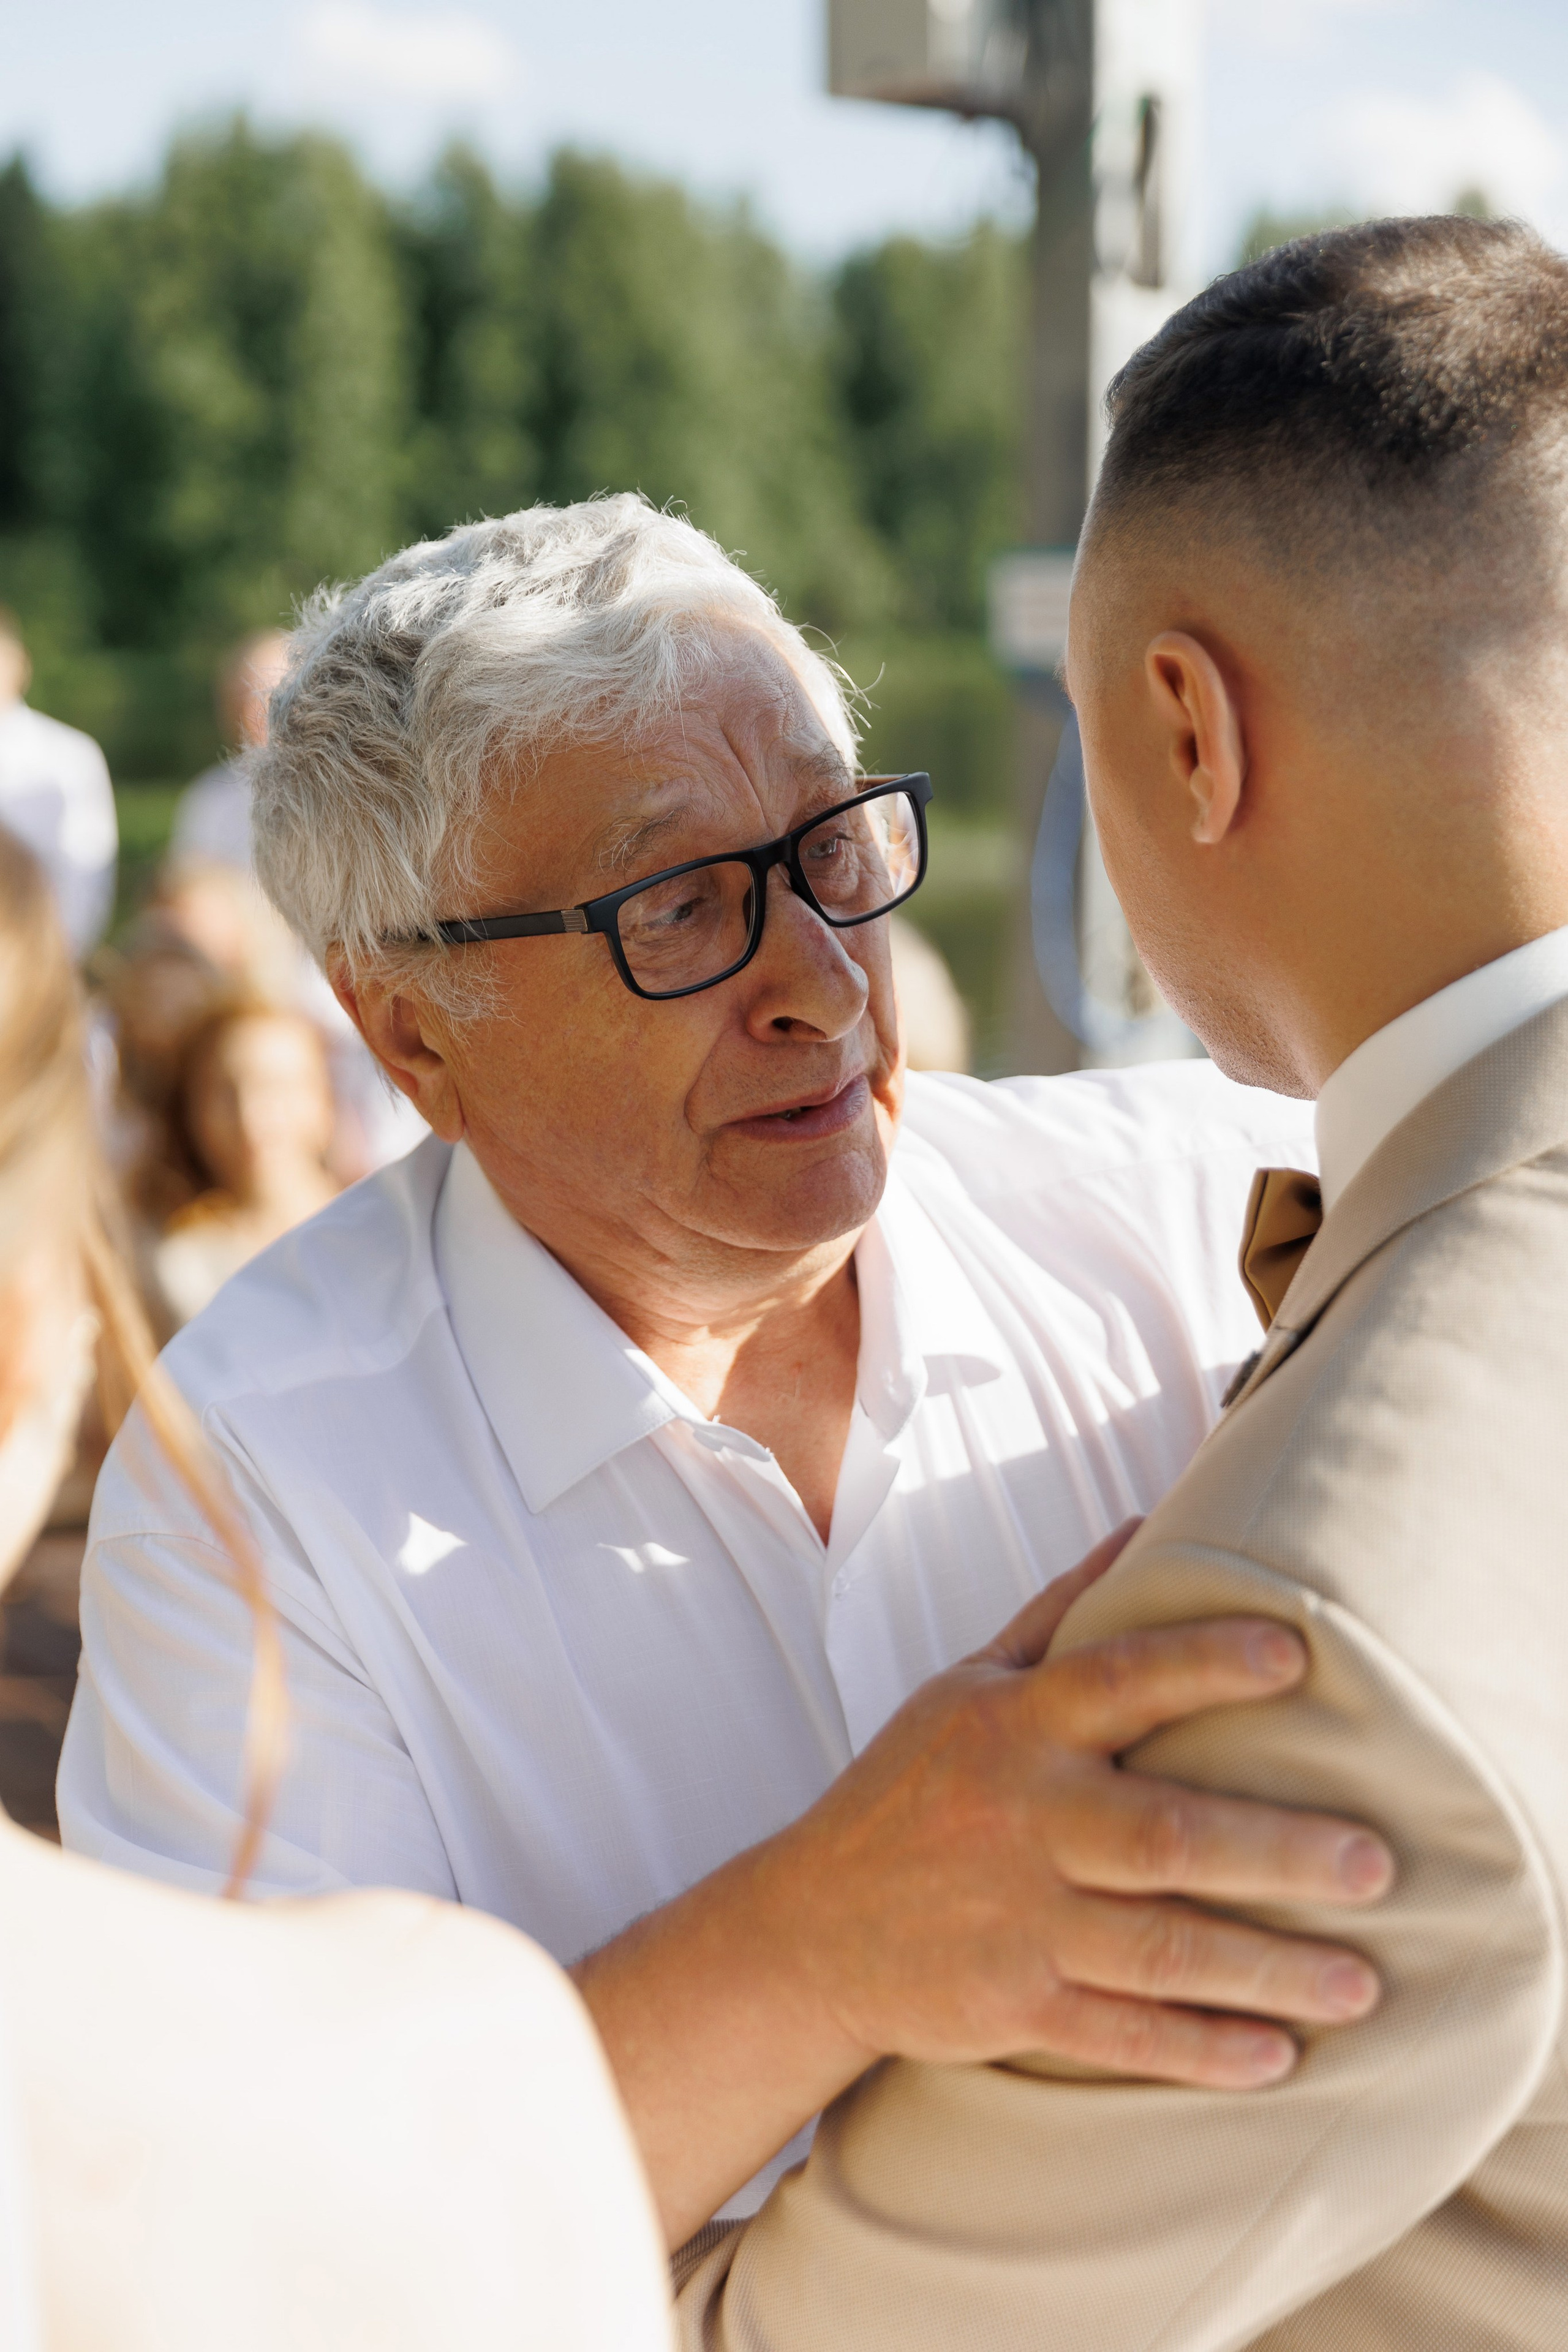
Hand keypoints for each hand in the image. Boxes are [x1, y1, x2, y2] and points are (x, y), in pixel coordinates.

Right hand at [574, 1520, 1393, 2244]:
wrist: (807, 1930)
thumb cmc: (910, 1788)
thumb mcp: (966, 1684)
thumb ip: (1057, 1612)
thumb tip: (1143, 1523)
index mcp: (1012, 1724)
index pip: (1117, 1680)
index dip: (1203, 1664)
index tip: (1295, 1656)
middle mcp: (1019, 1819)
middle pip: (1163, 1835)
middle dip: (1274, 1852)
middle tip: (1374, 1863)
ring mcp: (1016, 1921)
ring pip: (1160, 1951)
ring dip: (1266, 1968)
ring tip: (1363, 1981)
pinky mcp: (1012, 2008)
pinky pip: (1121, 2034)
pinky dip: (1199, 2049)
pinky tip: (1276, 2056)